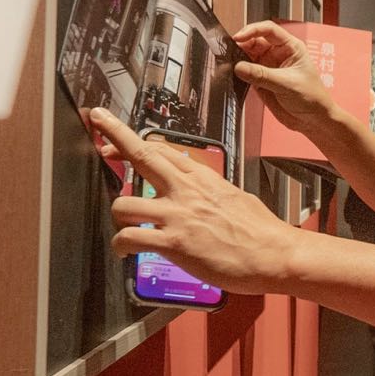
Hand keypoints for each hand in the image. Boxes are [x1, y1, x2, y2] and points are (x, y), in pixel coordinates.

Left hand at [91, 110, 298, 293]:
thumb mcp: (234, 197)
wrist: (275, 253)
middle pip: (141, 153)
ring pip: (123, 203)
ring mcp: (178, 215)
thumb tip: (200, 193)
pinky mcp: (174, 242)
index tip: (115, 136)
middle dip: (114, 134)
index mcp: (201, 177)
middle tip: (98, 122)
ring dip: (117, 215)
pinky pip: (131, 237)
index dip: (133, 140)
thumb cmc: (260, 231)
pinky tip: (123, 250)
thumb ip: (209, 191)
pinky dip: (120, 245)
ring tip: (124, 227)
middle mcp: (186, 190)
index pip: (161, 148)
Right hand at [234, 20, 338, 136]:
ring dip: (237, 58)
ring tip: (228, 64)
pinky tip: (232, 75)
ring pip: (247, 56)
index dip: (252, 30)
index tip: (238, 37)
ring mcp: (268, 67)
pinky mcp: (261, 81)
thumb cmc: (312, 97)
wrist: (313, 120)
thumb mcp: (286, 84)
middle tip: (229, 52)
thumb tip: (240, 67)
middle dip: (241, 44)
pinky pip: (246, 72)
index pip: (268, 30)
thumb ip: (262, 75)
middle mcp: (278, 54)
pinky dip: (238, 73)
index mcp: (290, 47)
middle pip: (254, 41)